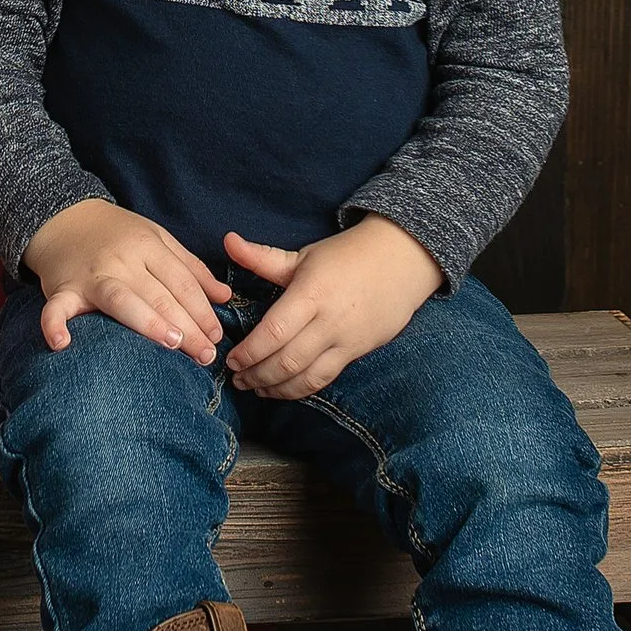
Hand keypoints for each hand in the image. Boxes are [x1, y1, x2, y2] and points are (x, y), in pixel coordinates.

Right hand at [26, 200, 230, 361]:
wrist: (63, 217)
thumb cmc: (116, 234)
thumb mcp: (157, 239)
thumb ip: (191, 268)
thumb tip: (224, 296)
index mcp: (148, 246)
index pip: (182, 282)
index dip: (202, 310)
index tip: (217, 336)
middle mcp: (122, 260)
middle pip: (160, 295)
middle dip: (187, 327)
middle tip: (205, 355)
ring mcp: (92, 275)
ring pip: (122, 301)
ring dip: (147, 322)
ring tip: (171, 344)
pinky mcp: (62, 289)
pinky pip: (56, 309)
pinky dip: (54, 325)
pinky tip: (62, 344)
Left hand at [221, 217, 444, 400]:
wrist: (403, 260)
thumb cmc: (347, 256)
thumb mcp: (304, 256)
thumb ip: (262, 257)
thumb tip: (227, 241)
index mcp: (311, 293)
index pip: (274, 332)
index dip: (250, 352)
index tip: (231, 359)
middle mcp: (329, 321)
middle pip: (287, 361)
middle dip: (257, 375)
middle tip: (236, 379)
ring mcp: (346, 340)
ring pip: (306, 377)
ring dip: (276, 388)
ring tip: (256, 388)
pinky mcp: (358, 352)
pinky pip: (325, 378)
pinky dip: (301, 389)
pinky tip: (284, 389)